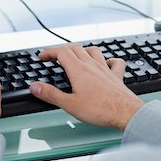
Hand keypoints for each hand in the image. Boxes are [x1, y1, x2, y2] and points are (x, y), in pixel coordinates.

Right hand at [29, 44, 144, 130]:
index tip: (42, 56)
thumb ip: (50, 94)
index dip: (49, 51)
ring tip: (77, 55)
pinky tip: (107, 63)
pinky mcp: (116, 76)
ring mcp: (105, 69)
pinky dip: (109, 59)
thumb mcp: (69, 104)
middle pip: (75, 48)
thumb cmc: (100, 109)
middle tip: (54, 55)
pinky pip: (115, 61)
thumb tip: (35, 87)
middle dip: (62, 49)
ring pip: (93, 51)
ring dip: (83, 50)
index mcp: (78, 70)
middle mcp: (92, 65)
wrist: (125, 113)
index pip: (61, 52)